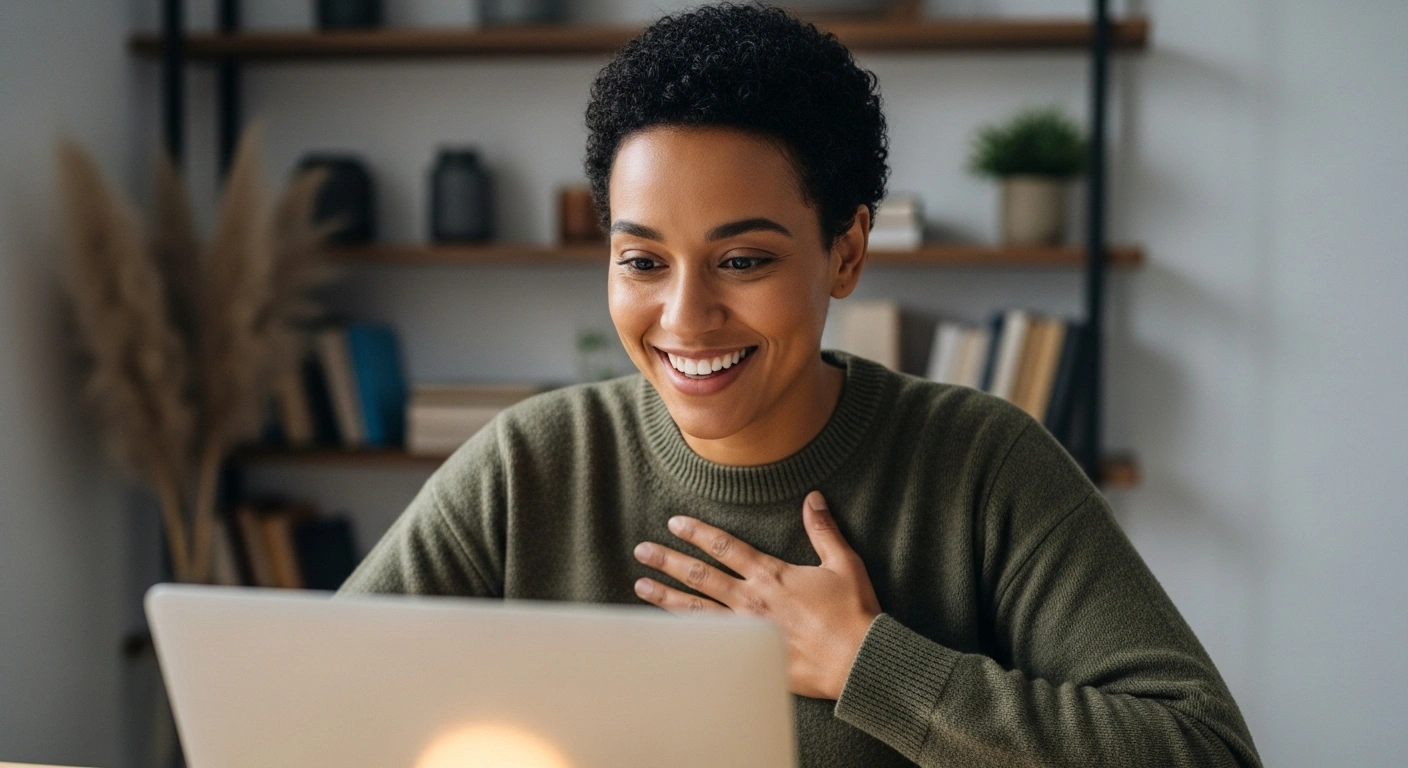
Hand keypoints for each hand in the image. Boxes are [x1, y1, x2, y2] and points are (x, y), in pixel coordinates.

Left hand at [632, 491, 881, 699]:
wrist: (858, 661)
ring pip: (697, 610)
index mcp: (772, 575)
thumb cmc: (853, 613)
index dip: (698, 533)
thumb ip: (823, 531)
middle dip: (669, 561)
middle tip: (642, 551)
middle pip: (701, 576)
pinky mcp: (751, 655)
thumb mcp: (844, 563)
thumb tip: (813, 498)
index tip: (675, 523)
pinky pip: (710, 643)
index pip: (725, 548)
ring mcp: (748, 630)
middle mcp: (753, 600)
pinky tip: (667, 631)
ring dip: (666, 596)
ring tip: (641, 585)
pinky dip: (685, 635)